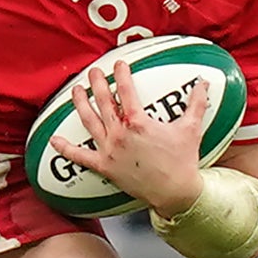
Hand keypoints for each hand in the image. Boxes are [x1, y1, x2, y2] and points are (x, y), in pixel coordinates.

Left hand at [49, 65, 209, 217]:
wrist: (175, 192)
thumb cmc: (183, 161)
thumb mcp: (191, 128)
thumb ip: (197, 103)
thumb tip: (203, 83)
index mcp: (138, 122)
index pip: (125, 91)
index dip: (120, 75)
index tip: (117, 65)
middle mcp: (119, 134)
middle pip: (104, 102)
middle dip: (97, 84)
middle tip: (92, 72)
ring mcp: (109, 150)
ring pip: (89, 121)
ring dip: (80, 104)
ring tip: (76, 91)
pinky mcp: (104, 167)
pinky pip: (80, 156)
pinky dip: (65, 148)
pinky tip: (54, 140)